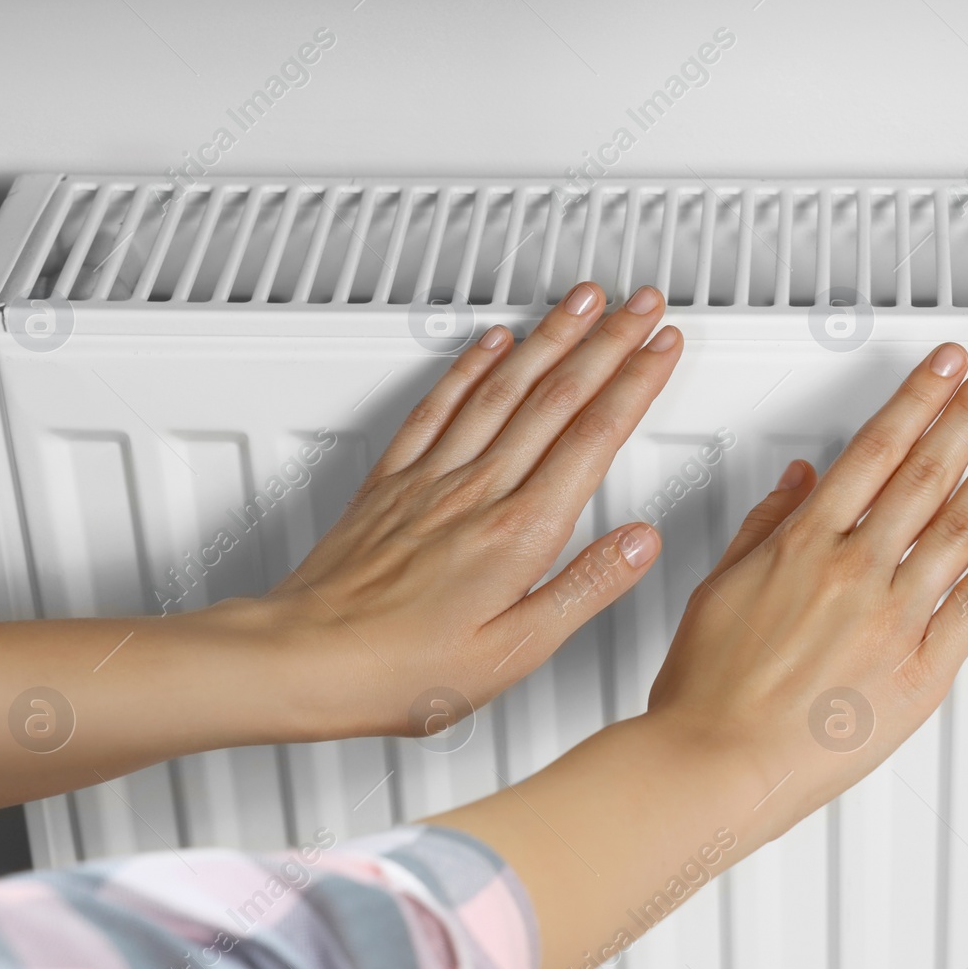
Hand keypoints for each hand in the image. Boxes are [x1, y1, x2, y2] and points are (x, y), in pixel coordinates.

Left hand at [255, 281, 681, 738]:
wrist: (304, 658)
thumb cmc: (402, 668)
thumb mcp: (517, 651)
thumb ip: (585, 588)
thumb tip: (639, 543)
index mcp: (519, 533)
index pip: (594, 437)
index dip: (636, 382)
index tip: (663, 346)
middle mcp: (478, 491)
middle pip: (557, 396)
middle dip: (608, 341)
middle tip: (641, 304)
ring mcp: (433, 478)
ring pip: (504, 385)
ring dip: (550, 335)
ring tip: (583, 300)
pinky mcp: (393, 480)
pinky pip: (439, 404)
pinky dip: (471, 365)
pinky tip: (492, 342)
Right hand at [648, 342, 967, 832]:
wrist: (716, 764)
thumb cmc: (707, 692)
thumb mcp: (718, 587)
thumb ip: (765, 526)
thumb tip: (801, 480)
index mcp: (803, 544)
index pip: (876, 449)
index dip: (919, 399)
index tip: (947, 368)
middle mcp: (855, 570)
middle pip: (928, 471)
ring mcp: (894, 617)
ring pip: (962, 523)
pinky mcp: (922, 669)